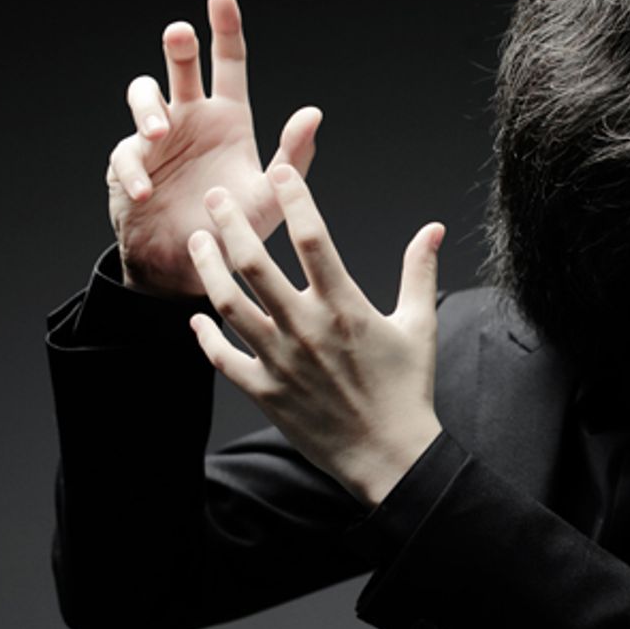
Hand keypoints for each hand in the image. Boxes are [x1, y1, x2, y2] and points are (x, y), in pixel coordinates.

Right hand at [106, 0, 320, 295]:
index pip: (228, 63)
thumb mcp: (272, 194)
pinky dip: (135, 170)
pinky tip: (147, 190)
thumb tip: (313, 113)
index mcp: (228, 118)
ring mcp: (157, 139)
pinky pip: (126, 155)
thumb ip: (293, 156)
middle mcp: (191, 118)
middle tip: (181, 34)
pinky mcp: (130, 165)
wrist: (192, 265)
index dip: (225, 29)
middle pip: (181, 66)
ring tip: (160, 131)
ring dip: (148, 106)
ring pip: (143, 96)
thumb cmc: (236, 227)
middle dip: (179, 46)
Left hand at [187, 164, 444, 506]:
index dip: (293, 198)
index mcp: (345, 307)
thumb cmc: (408, 390)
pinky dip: (204, 336)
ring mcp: (280, 360)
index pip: (312, 238)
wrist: (390, 456)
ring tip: (198, 242)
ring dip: (207, 268)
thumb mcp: (420, 325)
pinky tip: (197, 319)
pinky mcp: (265, 391)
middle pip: (254, 263)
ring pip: (228, 304)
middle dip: (230, 222)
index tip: (279, 172)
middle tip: (216, 198)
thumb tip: (432, 228)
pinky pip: (223, 357)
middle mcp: (306, 328)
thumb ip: (418, 271)